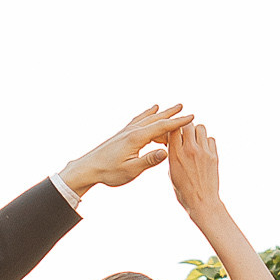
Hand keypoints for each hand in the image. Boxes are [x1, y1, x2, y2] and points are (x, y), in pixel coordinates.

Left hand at [59, 103, 191, 198]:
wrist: (88, 168)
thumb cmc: (109, 172)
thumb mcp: (131, 170)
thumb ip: (149, 160)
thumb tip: (166, 152)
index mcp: (136, 138)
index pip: (161, 127)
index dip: (178, 122)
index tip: (191, 117)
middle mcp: (132, 130)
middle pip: (155, 119)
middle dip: (171, 113)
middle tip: (184, 107)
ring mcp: (126, 131)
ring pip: (147, 118)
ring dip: (161, 113)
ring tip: (171, 109)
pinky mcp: (122, 134)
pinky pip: (138, 120)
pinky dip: (147, 114)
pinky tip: (150, 112)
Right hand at [166, 118, 223, 222]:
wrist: (202, 202)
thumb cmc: (183, 190)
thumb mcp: (171, 172)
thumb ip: (173, 155)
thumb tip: (174, 142)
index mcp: (176, 155)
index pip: (173, 129)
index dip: (173, 128)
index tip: (173, 133)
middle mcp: (190, 150)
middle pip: (188, 125)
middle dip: (185, 128)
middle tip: (184, 136)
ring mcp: (204, 152)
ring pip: (201, 128)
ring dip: (197, 132)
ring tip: (194, 142)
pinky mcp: (214, 156)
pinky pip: (211, 139)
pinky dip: (207, 141)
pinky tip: (203, 150)